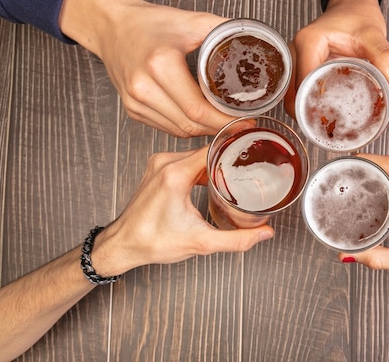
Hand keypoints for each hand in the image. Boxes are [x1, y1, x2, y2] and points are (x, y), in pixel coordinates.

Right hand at [59, 0, 234, 136]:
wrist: (112, 26)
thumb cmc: (150, 22)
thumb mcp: (191, 21)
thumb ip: (224, 31)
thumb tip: (254, 42)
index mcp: (160, 65)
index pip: (198, 109)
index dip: (225, 121)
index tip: (246, 119)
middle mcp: (144, 87)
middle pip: (190, 124)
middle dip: (218, 128)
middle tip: (240, 123)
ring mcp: (135, 101)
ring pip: (179, 130)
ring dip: (203, 130)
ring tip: (224, 123)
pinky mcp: (132, 109)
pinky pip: (166, 127)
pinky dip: (186, 126)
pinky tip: (200, 120)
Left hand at [91, 147, 273, 275]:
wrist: (124, 244)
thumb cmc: (153, 241)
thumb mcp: (201, 242)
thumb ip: (236, 239)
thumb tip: (264, 233)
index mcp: (175, 174)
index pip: (213, 147)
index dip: (235, 144)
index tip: (253, 143)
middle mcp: (165, 163)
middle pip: (206, 149)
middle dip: (228, 155)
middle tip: (251, 161)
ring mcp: (159, 164)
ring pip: (196, 153)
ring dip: (214, 161)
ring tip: (235, 169)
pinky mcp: (157, 168)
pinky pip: (185, 158)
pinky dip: (200, 165)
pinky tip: (212, 176)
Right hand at [284, 0, 388, 117]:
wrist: (353, 4)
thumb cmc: (359, 16)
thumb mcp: (374, 35)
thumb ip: (386, 58)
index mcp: (308, 43)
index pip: (302, 83)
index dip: (310, 106)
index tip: (325, 122)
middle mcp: (296, 51)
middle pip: (291, 93)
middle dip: (305, 113)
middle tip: (325, 130)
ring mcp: (296, 59)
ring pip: (292, 93)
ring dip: (304, 110)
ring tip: (323, 125)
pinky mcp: (302, 65)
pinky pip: (299, 88)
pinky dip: (307, 102)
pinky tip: (322, 113)